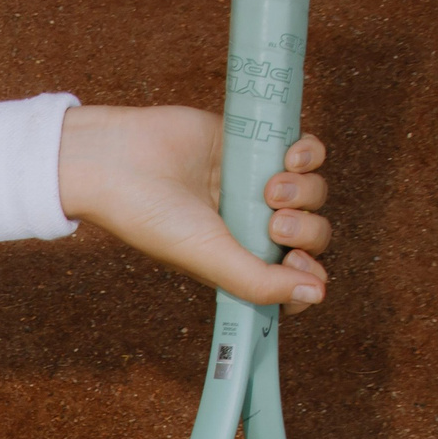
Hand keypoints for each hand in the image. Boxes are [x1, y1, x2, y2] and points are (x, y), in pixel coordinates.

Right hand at [58, 104, 331, 315]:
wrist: (120, 160)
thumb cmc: (151, 216)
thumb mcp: (208, 258)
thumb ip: (260, 281)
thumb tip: (318, 293)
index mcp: (238, 260)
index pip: (293, 278)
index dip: (307, 276)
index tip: (293, 263)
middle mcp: (250, 226)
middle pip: (310, 235)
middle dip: (304, 230)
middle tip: (274, 222)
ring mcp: (256, 185)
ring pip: (313, 193)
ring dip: (305, 191)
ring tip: (270, 186)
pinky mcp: (256, 144)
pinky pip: (307, 152)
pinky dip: (309, 154)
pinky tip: (289, 155)